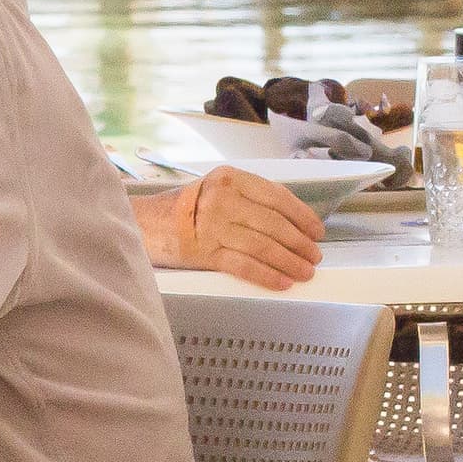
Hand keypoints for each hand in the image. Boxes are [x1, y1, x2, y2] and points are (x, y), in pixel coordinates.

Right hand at [139, 169, 324, 289]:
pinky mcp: (205, 253)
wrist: (145, 223)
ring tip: (305, 272)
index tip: (316, 231)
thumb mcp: (217, 189)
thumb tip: (292, 222)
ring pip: (262, 246)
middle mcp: (222, 200)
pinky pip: (244, 266)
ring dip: (289, 261)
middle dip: (300, 243)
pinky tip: (282, 282)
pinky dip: (266, 275)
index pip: (276, 197)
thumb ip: (249, 198)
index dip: (302, 216)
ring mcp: (213, 227)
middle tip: (314, 256)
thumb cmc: (186, 208)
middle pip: (273, 224)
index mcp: (229, 179)